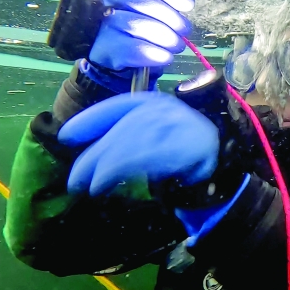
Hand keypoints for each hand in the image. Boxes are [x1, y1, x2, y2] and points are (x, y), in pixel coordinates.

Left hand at [58, 92, 217, 195]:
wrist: (224, 160)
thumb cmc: (183, 150)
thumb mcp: (154, 134)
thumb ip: (128, 136)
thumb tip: (91, 155)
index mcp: (154, 102)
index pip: (115, 107)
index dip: (88, 121)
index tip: (66, 136)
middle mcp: (163, 109)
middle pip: (117, 131)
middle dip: (91, 157)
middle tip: (74, 180)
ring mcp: (175, 125)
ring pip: (126, 145)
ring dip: (101, 168)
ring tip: (87, 187)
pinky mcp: (184, 146)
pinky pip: (142, 158)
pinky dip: (118, 171)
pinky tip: (104, 183)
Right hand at [85, 0, 194, 90]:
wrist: (119, 54)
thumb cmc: (142, 23)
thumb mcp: (154, 3)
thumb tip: (185, 2)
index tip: (188, 5)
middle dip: (167, 15)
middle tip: (185, 29)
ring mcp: (102, 24)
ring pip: (132, 24)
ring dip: (163, 36)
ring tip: (177, 45)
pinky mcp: (103, 49)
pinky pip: (130, 49)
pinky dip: (152, 53)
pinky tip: (165, 57)